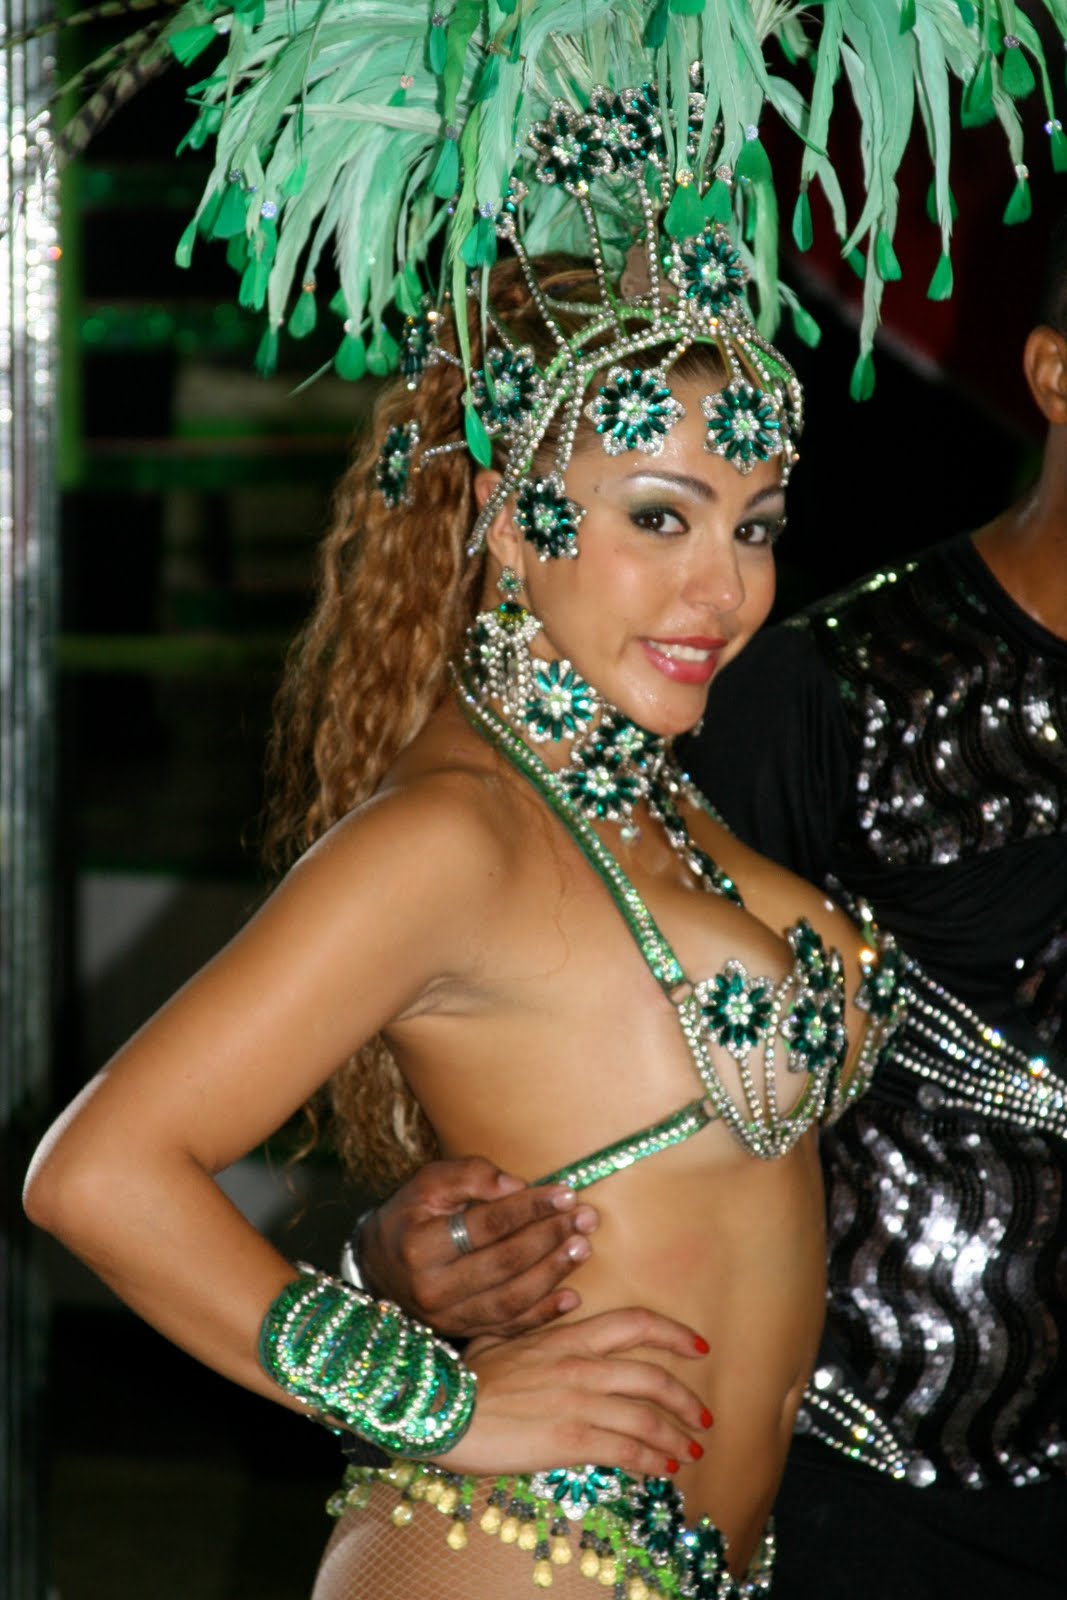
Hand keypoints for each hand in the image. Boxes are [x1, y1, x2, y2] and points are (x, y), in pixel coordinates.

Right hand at [357, 1157, 598, 1338]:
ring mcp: (447, 1317)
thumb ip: (469, 1175)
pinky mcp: (461, 1333)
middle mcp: (432, 1289)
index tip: (565, 1193)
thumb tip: (515, 1185)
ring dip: (553, 1274)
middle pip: (503, 1263)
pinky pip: (508, 1327)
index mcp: (420, 1246)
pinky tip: (572, 1296)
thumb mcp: (427, 1183)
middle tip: (585, 1218)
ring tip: (583, 1248)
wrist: (379, 1265)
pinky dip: (543, 1314)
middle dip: (549, 1238)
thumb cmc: (411, 1215)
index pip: (486, 1225)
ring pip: (511, 1300)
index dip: (529, 1208)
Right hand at [434, 1307, 712, 1477]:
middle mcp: (582, 1364)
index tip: (699, 1347)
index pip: (636, 1323)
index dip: (674, 1333)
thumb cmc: (466, 1375)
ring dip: (677, 1437)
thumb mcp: (502, 1336)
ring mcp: (578, 1400)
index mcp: (568, 1335)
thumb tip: (561, 1300)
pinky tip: (664, 1470)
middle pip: (653, 1376)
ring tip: (692, 1452)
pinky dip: (652, 1461)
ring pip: (646, 1416)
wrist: (442, 1407)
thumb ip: (534, 1322)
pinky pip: (626, 1450)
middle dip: (687, 1400)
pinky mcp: (570, 1438)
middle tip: (704, 1418)